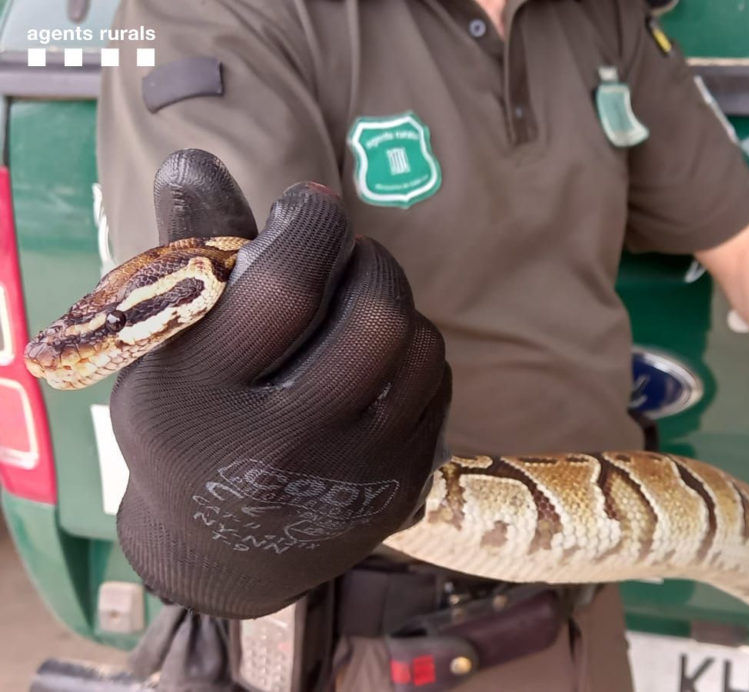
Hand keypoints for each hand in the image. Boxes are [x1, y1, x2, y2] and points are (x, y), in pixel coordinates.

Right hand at [111, 150, 450, 617]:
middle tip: (347, 255)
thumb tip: (198, 158)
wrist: (224, 553)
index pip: (286, 289)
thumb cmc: (187, 425)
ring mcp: (350, 476)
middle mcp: (281, 448)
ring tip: (360, 302)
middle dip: (370, 261)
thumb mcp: (165, 350)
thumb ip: (189, 256)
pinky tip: (378, 357)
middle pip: (373, 318)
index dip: (312, 225)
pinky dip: (415, 350)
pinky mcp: (399, 487)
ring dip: (396, 303)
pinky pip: (438, 385)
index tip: (310, 204)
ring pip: (417, 347)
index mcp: (201, 404)